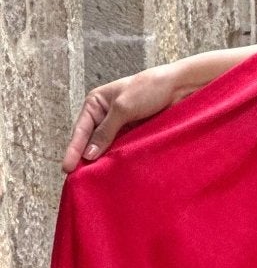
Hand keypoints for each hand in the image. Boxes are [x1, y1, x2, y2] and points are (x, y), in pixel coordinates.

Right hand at [62, 65, 183, 173]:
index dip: (73, 150)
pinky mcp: (133, 133)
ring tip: (90, 180)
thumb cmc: (149, 89)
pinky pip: (121, 149)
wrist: (178, 87)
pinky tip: (112, 171)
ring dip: (100, 161)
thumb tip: (89, 154)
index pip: (80, 130)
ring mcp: (119, 126)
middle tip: (75, 178)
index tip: (67, 167)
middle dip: (83, 158)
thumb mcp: (123, 108)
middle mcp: (104, 116)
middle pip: (90, 141)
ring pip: (106, 147)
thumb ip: (106, 131)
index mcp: (96, 104)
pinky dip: (116, 159)